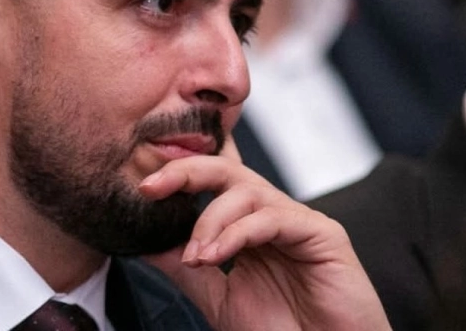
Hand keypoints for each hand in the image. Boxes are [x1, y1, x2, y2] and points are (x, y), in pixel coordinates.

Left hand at [138, 140, 390, 330]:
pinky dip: (236, 233)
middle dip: (185, 171)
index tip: (143, 183)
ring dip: (210, 219)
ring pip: (246, 190)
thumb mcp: (217, 296)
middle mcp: (271, 214)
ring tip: (196, 255)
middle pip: (227, 170)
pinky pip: (271, 217)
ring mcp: (297, 220)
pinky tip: (215, 255)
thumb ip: (185, 265)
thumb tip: (143, 241)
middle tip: (150, 188)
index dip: (181, 170)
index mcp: (247, 225)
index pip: (214, 181)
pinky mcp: (322, 233)